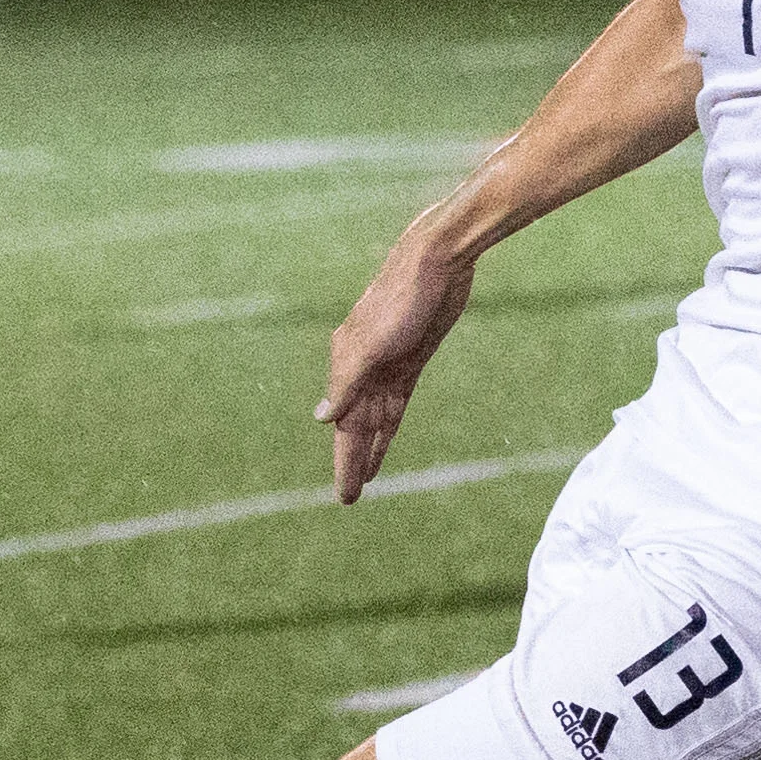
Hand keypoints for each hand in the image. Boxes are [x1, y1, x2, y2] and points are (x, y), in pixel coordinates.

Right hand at [315, 220, 477, 501]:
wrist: (437, 261)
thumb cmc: (402, 298)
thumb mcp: (372, 346)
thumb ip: (347, 384)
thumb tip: (323, 419)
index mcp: (346, 363)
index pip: (344, 426)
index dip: (345, 462)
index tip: (345, 496)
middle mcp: (362, 368)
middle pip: (357, 426)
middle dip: (352, 460)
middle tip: (348, 499)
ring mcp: (387, 364)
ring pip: (376, 418)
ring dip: (370, 446)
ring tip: (365, 478)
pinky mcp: (411, 359)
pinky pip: (396, 402)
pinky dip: (389, 425)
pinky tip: (384, 441)